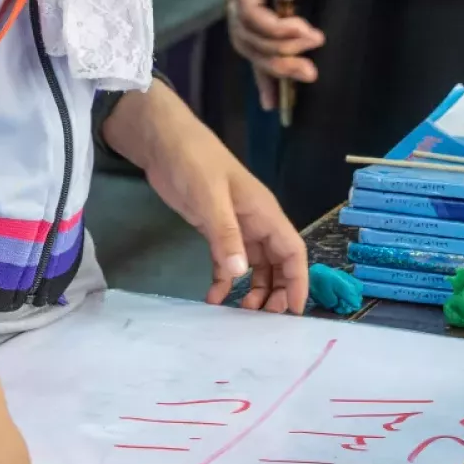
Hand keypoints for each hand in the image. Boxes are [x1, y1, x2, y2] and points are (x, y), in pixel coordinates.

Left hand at [103, 86, 309, 312]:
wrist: (165, 142)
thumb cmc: (194, 162)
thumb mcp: (210, 198)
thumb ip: (225, 236)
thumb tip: (241, 275)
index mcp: (264, 213)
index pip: (293, 251)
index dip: (298, 282)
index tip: (293, 312)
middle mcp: (256, 223)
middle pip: (278, 264)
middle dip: (276, 292)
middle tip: (260, 320)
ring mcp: (236, 226)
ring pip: (255, 266)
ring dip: (252, 290)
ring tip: (238, 315)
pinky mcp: (215, 229)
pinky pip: (228, 261)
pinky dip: (224, 281)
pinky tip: (213, 297)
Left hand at [223, 0, 323, 110]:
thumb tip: (304, 27)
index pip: (250, 44)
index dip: (261, 75)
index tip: (274, 104)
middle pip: (246, 47)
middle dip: (276, 69)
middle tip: (308, 76)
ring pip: (248, 37)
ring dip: (281, 48)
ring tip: (311, 47)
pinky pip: (254, 15)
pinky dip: (278, 28)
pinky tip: (303, 29)